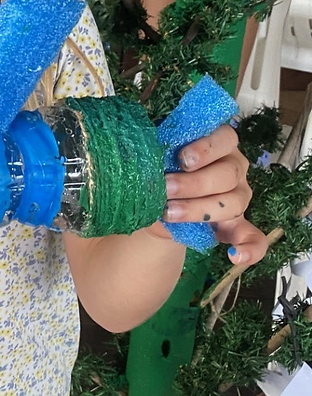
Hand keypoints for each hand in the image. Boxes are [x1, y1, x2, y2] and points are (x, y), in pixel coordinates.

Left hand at [151, 123, 269, 267]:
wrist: (161, 201)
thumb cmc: (162, 168)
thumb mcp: (159, 156)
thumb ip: (158, 152)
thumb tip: (142, 156)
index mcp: (219, 144)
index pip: (224, 138)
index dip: (206, 148)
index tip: (182, 159)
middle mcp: (234, 168)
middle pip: (227, 174)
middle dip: (194, 183)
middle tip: (166, 189)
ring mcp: (239, 196)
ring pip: (233, 202)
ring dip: (200, 209)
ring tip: (170, 213)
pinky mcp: (238, 224)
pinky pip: (254, 238)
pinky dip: (249, 248)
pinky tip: (235, 256)